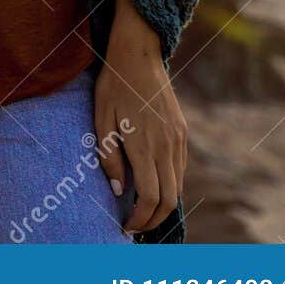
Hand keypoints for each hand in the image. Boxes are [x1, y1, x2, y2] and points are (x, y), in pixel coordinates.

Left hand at [95, 0, 187, 234]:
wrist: (138, 56)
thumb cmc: (113, 86)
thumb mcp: (101, 119)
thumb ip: (110, 157)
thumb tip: (119, 191)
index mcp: (144, 145)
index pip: (150, 198)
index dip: (139, 218)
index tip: (125, 226)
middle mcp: (167, 146)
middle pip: (170, 199)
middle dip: (153, 220)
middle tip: (135, 227)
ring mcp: (179, 140)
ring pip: (178, 186)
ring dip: (163, 205)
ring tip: (143, 212)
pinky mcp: (183, 133)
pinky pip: (180, 169)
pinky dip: (170, 186)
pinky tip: (153, 187)